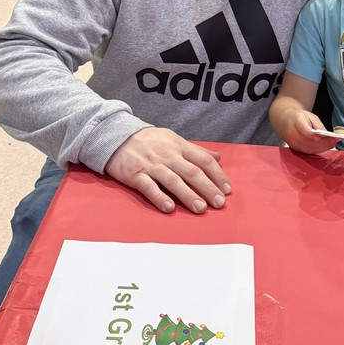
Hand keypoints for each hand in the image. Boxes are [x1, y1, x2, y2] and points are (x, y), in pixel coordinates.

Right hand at [105, 127, 231, 213]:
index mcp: (179, 146)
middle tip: (219, 203)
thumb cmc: (150, 141)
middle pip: (191, 172)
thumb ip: (196, 150)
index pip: (203, 159)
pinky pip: (148, 187)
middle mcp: (168, 155)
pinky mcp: (135, 174)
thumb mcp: (174, 139)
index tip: (227, 190)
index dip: (217, 175)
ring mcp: (151, 165)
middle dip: (207, 188)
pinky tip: (169, 208)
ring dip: (187, 195)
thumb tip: (219, 157)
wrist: (116, 136)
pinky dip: (159, 197)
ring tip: (200, 208)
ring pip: (172, 180)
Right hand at [281, 110, 339, 154]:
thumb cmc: (299, 117)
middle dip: (324, 144)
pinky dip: (317, 150)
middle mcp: (292, 134)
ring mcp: (292, 143)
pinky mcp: (294, 148)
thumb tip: (328, 136)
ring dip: (322, 148)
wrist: (285, 121)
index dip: (322, 138)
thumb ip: (319, 126)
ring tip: (331, 144)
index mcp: (296, 122)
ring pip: (309, 149)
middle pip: (310, 143)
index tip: (333, 138)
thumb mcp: (311, 116)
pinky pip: (307, 151)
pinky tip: (323, 147)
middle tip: (335, 142)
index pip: (310, 134)